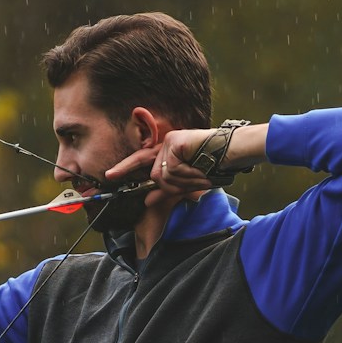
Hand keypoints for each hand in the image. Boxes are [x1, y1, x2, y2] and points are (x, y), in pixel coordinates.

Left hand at [105, 123, 266, 194]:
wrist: (232, 153)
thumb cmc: (214, 167)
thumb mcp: (187, 183)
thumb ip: (166, 191)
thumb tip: (146, 200)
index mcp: (167, 151)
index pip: (141, 161)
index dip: (125, 168)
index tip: (109, 176)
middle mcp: (165, 144)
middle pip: (153, 175)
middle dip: (169, 187)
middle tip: (187, 183)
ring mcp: (168, 142)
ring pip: (162, 176)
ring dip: (181, 183)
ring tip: (199, 176)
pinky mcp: (173, 142)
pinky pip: (170, 170)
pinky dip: (185, 176)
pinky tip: (198, 169)